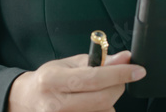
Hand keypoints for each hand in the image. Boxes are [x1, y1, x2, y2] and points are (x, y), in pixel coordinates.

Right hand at [7, 50, 145, 111]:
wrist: (28, 100)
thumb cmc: (50, 79)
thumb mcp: (68, 64)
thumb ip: (98, 61)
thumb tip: (125, 58)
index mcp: (53, 79)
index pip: (93, 78)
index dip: (119, 74)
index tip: (137, 71)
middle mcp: (56, 103)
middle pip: (102, 99)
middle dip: (117, 86)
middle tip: (118, 78)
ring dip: (108, 101)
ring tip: (94, 93)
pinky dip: (102, 110)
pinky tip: (91, 104)